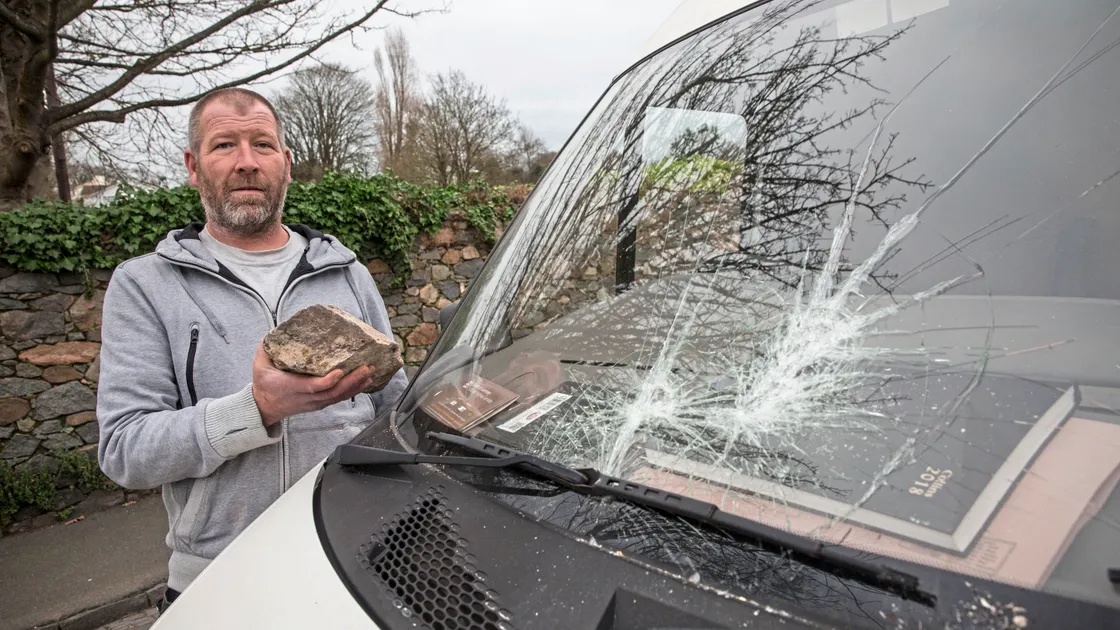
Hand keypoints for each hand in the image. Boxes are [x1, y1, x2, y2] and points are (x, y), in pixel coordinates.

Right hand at [252, 344, 372, 426]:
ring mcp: (315, 403)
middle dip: (351, 381)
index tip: (340, 371)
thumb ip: (266, 347)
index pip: (313, 386)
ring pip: (338, 397)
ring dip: (356, 385)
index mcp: (292, 387)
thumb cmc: (264, 383)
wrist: (265, 406)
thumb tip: (276, 329)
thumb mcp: (260, 365)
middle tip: (366, 368)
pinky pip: (339, 398)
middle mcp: (306, 397)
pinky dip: (353, 390)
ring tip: (370, 373)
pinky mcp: (320, 404)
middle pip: (332, 392)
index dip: (328, 381)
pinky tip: (365, 382)